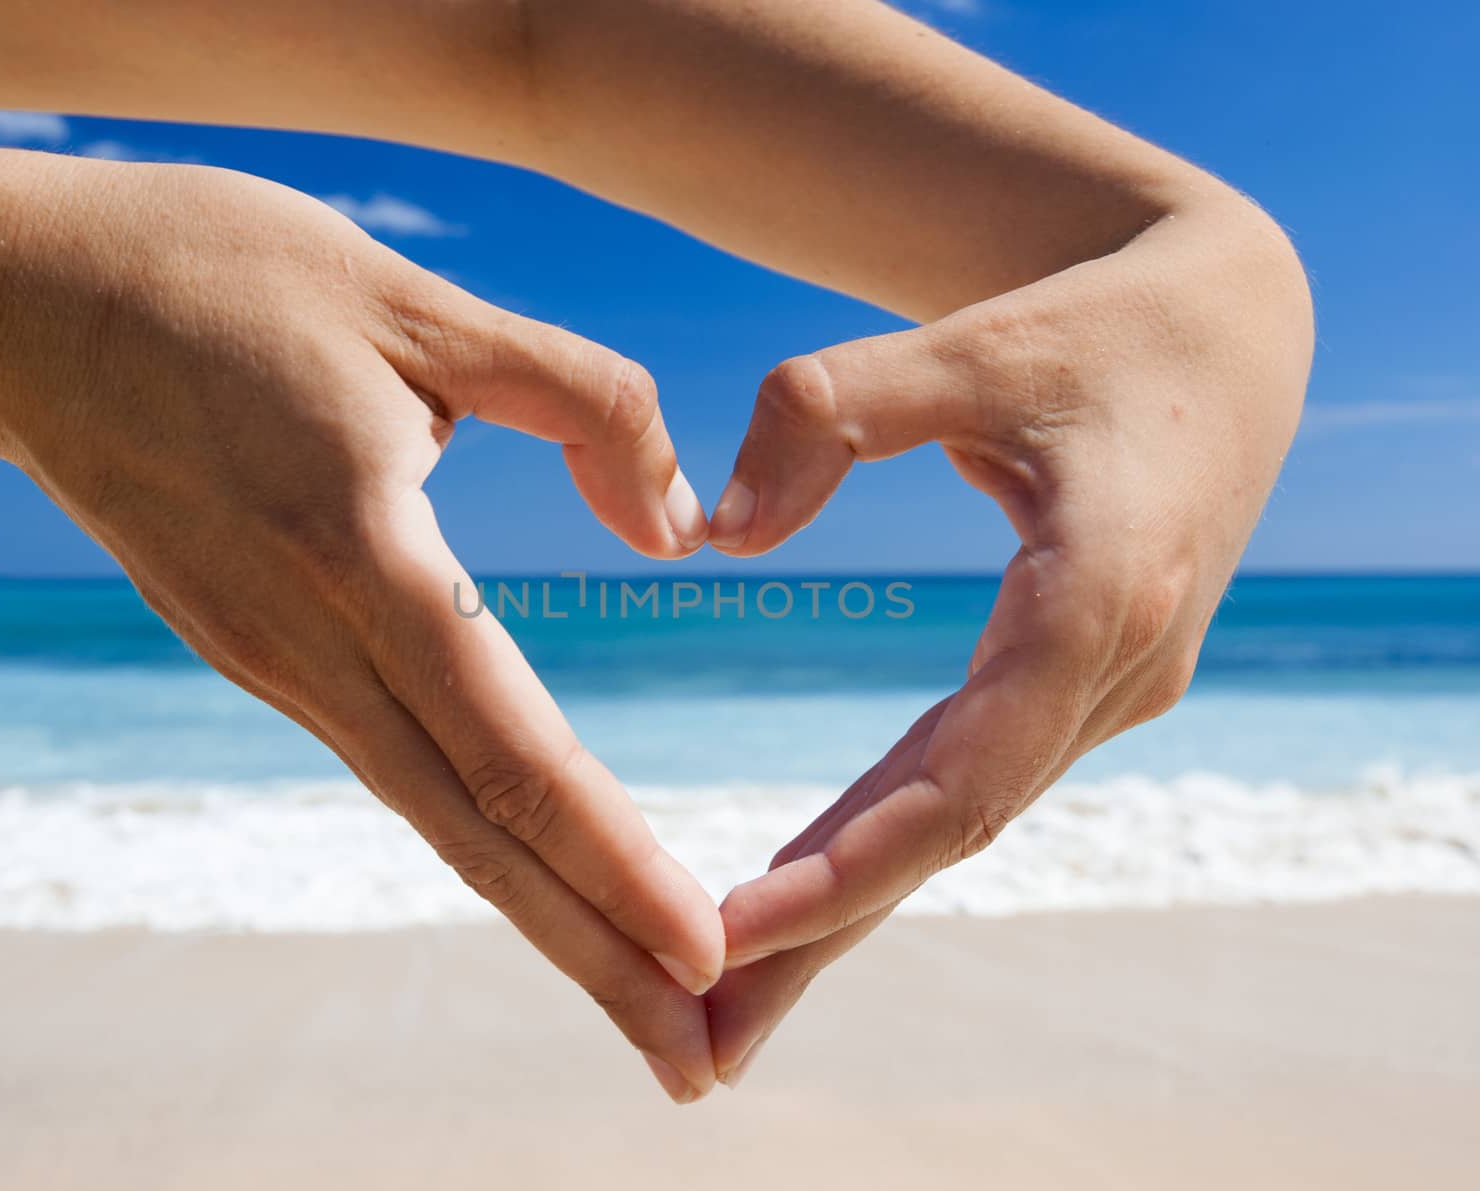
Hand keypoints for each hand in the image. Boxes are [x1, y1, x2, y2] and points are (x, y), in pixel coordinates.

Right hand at [0, 147, 721, 1101]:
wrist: (20, 298)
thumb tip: (677, 525)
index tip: (703, 949)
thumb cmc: (216, 269)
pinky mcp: (259, 649)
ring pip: (431, 816)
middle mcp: (308, 642)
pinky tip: (532, 867)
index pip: (510, 748)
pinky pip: (390, 764)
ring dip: (541, 916)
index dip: (611, 858)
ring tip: (636, 991)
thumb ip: (578, 397)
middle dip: (591, 955)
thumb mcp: (413, 297)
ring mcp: (273, 660)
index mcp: (357, 552)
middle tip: (696, 1061)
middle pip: (473, 834)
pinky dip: (478, 838)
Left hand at [703, 198, 1313, 1083]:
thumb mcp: (968, 343)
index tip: (733, 932)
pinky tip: (806, 893)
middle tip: (700, 1051)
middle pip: (953, 838)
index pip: (972, 772)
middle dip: (826, 942)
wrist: (1227, 332)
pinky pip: (970, 782)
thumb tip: (716, 535)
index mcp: (1101, 597)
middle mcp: (1116, 671)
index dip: (855, 860)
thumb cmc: (1094, 324)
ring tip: (729, 1007)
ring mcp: (1108, 687)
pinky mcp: (1083, 682)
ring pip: (959, 823)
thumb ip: (831, 411)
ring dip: (849, 913)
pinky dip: (884, 844)